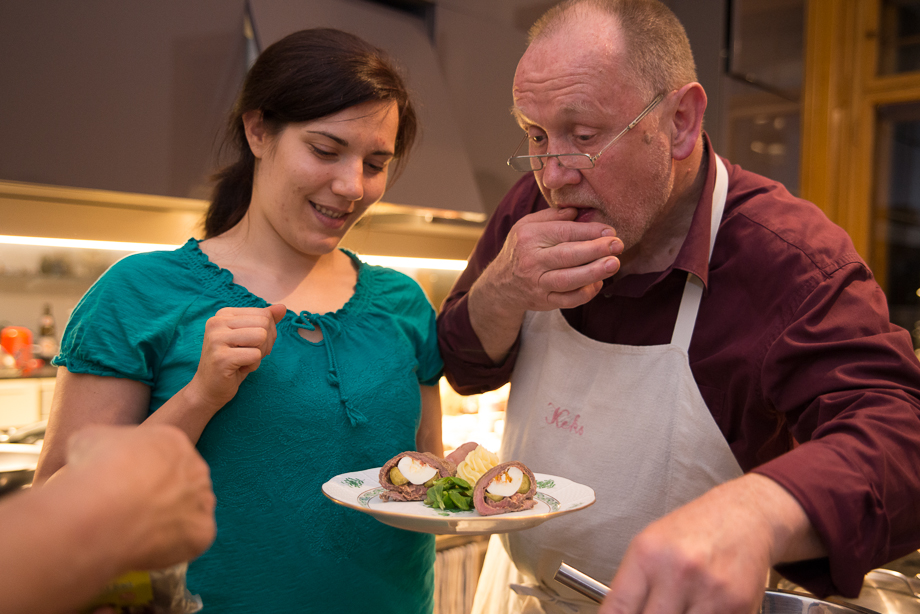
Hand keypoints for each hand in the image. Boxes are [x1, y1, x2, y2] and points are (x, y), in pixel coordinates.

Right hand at [66, 424, 216, 572]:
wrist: (106, 509)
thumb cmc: (96, 471)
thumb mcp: (90, 440)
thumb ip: (104, 445)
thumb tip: (97, 455)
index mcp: (173, 443)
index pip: (163, 458)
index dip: (141, 474)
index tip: (124, 487)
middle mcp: (197, 469)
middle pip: (182, 484)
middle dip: (161, 497)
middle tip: (133, 513)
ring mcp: (203, 501)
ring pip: (189, 513)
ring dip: (170, 522)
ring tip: (137, 534)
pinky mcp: (204, 532)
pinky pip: (190, 541)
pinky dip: (171, 548)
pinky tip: (147, 550)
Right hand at [188, 303, 286, 410]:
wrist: (209, 388)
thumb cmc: (233, 362)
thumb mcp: (250, 337)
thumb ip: (265, 321)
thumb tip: (282, 307)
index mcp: (223, 314)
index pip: (264, 314)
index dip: (268, 332)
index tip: (252, 345)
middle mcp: (217, 322)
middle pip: (264, 324)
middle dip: (266, 343)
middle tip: (250, 355)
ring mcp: (216, 339)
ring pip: (261, 336)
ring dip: (259, 354)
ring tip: (244, 360)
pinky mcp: (221, 357)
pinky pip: (255, 355)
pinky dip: (253, 365)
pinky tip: (239, 368)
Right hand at [483, 207, 622, 314]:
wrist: (501, 284)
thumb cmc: (521, 249)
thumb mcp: (527, 226)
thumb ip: (552, 217)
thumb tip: (578, 211)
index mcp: (530, 237)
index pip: (564, 232)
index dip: (590, 231)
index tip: (610, 230)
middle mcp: (532, 260)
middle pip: (567, 255)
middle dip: (595, 249)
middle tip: (618, 245)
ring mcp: (538, 283)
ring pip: (568, 280)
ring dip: (594, 272)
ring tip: (614, 264)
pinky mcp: (544, 301)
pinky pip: (568, 300)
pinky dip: (586, 293)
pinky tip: (598, 283)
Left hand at [599, 475, 823, 613]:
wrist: (744, 515)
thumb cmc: (695, 529)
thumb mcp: (650, 545)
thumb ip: (632, 585)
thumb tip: (620, 613)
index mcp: (648, 555)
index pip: (619, 608)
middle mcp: (678, 573)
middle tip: (654, 609)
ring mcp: (709, 592)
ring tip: (678, 605)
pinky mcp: (738, 606)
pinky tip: (699, 606)